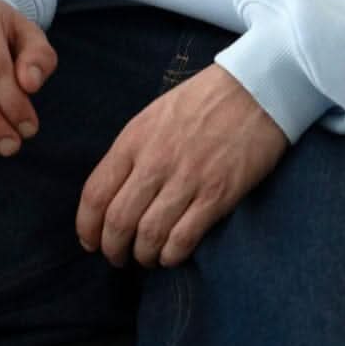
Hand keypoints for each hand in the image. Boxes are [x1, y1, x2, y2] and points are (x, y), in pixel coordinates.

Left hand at [76, 63, 288, 269]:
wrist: (257, 88)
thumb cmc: (205, 99)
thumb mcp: (157, 114)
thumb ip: (134, 149)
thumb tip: (117, 190)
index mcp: (135, 138)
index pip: (95, 194)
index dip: (86, 227)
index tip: (90, 241)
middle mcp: (156, 161)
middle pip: (118, 222)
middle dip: (113, 249)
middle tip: (118, 257)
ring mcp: (187, 179)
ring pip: (148, 235)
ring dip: (143, 255)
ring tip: (147, 257)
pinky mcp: (217, 195)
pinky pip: (183, 238)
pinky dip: (172, 255)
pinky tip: (172, 254)